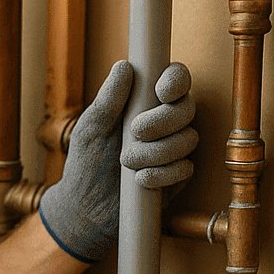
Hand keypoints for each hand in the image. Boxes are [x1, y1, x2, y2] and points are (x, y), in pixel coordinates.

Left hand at [38, 60, 197, 262]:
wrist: (87, 207)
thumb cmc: (86, 162)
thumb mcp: (90, 128)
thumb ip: (108, 99)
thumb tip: (123, 67)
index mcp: (144, 103)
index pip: (175, 80)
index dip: (176, 80)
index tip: (160, 91)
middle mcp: (165, 122)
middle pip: (186, 108)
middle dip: (162, 120)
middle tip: (134, 132)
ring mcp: (175, 148)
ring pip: (188, 139)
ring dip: (156, 151)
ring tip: (126, 162)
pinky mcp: (178, 175)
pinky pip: (185, 168)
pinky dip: (162, 173)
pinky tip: (141, 180)